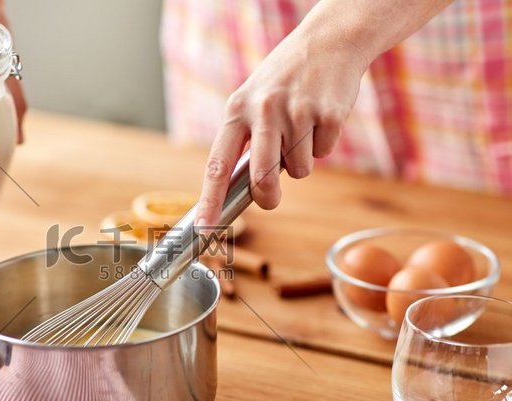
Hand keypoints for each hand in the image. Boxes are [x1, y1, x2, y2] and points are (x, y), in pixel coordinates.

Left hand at [195, 0, 451, 226]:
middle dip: (268, 197)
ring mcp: (296, 113)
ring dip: (301, 160)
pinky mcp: (327, 115)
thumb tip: (236, 189)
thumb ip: (244, 140)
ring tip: (301, 128)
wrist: (329, 42)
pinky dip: (322, 144)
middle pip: (262, 178)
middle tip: (271, 198)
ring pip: (298, 170)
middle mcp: (263, 111)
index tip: (205, 226)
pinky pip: (322, 153)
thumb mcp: (253, 100)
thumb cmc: (285, 79)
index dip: (210, 199)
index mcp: (237, 111)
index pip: (218, 164)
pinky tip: (319, 118)